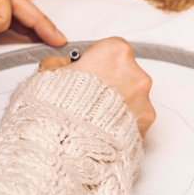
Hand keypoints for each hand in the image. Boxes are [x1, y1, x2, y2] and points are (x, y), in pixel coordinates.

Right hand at [38, 38, 155, 137]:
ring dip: (118, 104)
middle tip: (88, 97)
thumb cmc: (60, 110)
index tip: (88, 71)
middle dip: (110, 83)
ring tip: (93, 118)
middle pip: (125, 72)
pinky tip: (104, 130)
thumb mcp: (48, 76)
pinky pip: (136, 119)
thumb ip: (59, 65)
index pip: (111, 49)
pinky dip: (124, 123)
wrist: (69, 146)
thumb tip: (61, 65)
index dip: (97, 61)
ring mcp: (144, 100)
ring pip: (133, 97)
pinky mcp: (146, 124)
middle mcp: (135, 74)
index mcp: (115, 54)